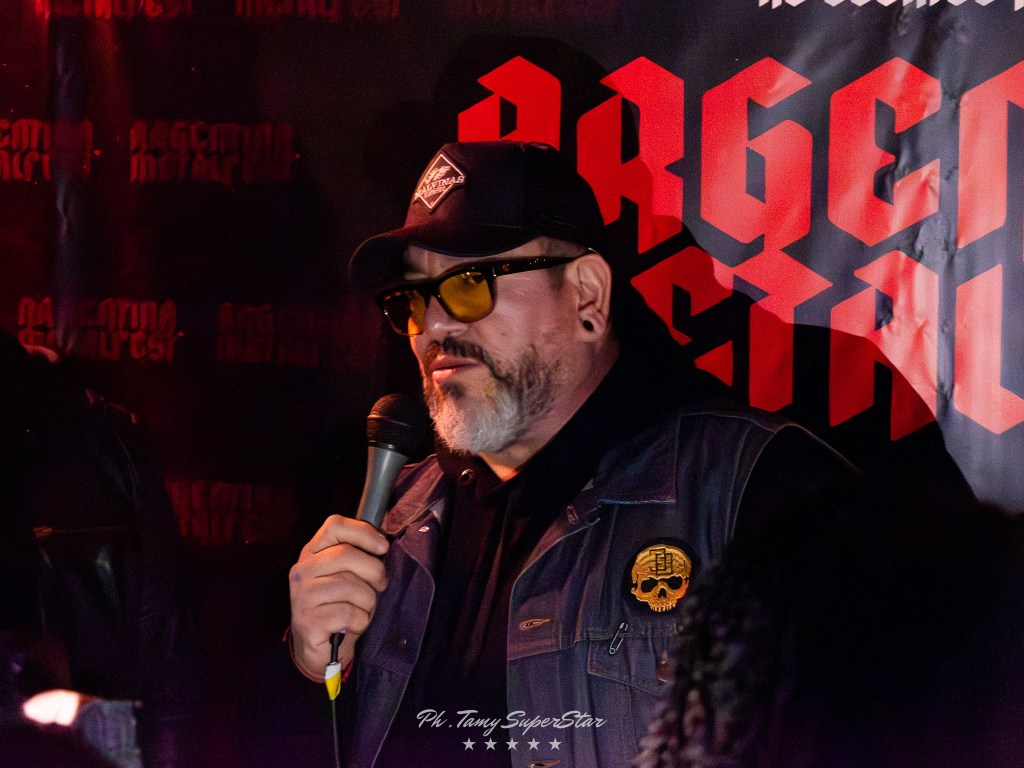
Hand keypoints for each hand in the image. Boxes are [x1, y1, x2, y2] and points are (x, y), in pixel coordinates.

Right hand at [288, 515, 389, 677]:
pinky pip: (348, 614)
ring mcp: (301, 596)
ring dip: (368, 601)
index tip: (384, 546)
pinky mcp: (307, 621)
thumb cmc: (341, 606)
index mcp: (313, 553)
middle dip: (374, 570)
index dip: (363, 531)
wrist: (321, 650)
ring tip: (363, 609)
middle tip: (382, 585)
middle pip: (346, 555)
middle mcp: (302, 570)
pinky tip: (352, 625)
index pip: (335, 525)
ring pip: (350, 586)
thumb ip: (360, 556)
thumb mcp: (349, 576)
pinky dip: (360, 621)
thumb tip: (385, 541)